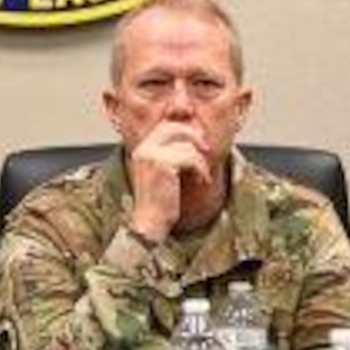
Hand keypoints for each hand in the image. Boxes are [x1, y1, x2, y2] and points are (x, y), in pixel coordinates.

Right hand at [127, 120, 210, 239]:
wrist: (151, 223)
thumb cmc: (161, 202)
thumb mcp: (164, 173)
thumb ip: (172, 154)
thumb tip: (194, 136)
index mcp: (143, 149)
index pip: (165, 126)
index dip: (185, 128)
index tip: (198, 140)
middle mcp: (144, 149)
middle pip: (176, 129)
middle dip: (195, 138)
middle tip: (206, 151)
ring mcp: (152, 155)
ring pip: (187, 146)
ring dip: (201, 162)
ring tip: (202, 176)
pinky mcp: (162, 164)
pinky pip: (191, 158)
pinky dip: (201, 170)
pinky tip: (201, 181)